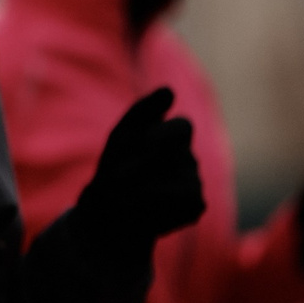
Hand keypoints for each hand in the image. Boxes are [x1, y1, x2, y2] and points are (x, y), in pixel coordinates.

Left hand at [71, 87, 205, 248]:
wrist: (107, 211)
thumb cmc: (115, 166)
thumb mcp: (121, 136)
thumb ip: (143, 111)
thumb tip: (170, 91)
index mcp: (174, 133)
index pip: (182, 127)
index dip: (164, 134)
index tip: (145, 141)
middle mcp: (189, 155)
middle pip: (178, 155)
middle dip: (145, 165)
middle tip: (118, 177)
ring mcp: (195, 180)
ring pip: (178, 180)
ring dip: (143, 188)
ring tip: (122, 194)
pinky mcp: (196, 204)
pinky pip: (180, 201)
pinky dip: (155, 204)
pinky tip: (141, 207)